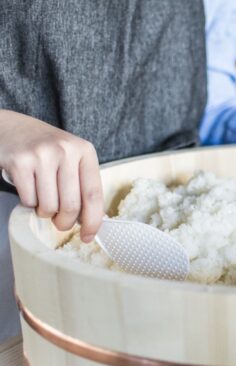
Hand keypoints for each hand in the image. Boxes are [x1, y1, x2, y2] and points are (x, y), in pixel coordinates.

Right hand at [0, 110, 103, 241]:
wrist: (11, 128)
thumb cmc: (46, 149)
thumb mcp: (71, 158)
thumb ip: (82, 183)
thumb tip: (91, 221)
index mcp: (85, 151)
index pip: (94, 194)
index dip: (93, 221)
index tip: (89, 237)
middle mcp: (65, 150)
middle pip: (71, 205)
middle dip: (64, 222)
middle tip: (59, 222)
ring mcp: (41, 155)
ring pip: (48, 206)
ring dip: (45, 212)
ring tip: (42, 199)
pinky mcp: (19, 162)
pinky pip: (28, 200)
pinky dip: (28, 203)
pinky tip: (29, 189)